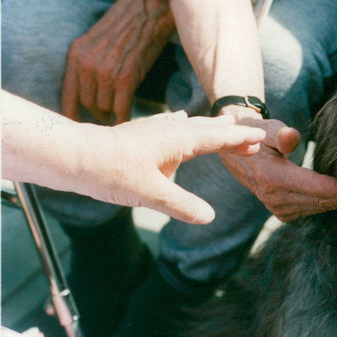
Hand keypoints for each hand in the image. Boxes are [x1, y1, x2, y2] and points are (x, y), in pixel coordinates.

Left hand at [62, 0, 175, 123]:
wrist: (150, 9)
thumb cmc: (129, 25)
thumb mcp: (98, 41)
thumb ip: (91, 63)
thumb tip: (94, 90)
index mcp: (76, 53)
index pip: (68, 93)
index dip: (71, 112)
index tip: (76, 123)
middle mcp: (86, 64)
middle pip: (87, 102)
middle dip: (97, 113)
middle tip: (107, 118)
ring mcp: (105, 72)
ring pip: (104, 106)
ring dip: (112, 114)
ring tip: (119, 115)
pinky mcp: (126, 77)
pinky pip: (121, 107)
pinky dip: (124, 118)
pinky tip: (128, 121)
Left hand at [86, 111, 264, 223]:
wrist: (73, 155)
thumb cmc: (110, 172)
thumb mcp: (149, 194)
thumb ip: (181, 205)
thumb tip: (209, 217)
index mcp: (178, 141)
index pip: (218, 138)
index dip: (241, 139)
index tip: (262, 137)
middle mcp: (169, 130)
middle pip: (208, 129)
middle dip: (231, 133)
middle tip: (254, 137)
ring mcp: (154, 129)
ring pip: (191, 126)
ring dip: (211, 128)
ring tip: (225, 127)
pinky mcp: (141, 133)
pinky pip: (171, 125)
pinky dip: (184, 124)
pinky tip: (179, 119)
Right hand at [218, 108, 336, 220]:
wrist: (237, 152)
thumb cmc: (256, 135)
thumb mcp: (265, 128)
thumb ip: (280, 133)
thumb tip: (293, 138)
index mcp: (271, 178)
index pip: (314, 188)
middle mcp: (275, 198)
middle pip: (320, 201)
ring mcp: (278, 208)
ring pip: (318, 208)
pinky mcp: (283, 212)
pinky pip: (311, 210)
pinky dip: (328, 204)